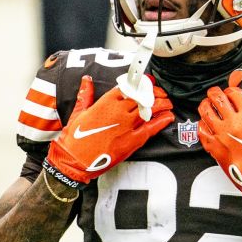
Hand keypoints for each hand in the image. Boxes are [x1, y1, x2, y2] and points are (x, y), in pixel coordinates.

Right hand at [46, 75, 174, 186]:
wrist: (73, 162)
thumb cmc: (73, 139)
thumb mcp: (77, 112)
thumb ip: (85, 94)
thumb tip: (87, 79)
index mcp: (105, 102)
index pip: (129, 87)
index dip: (140, 83)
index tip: (147, 81)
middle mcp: (118, 112)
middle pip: (142, 97)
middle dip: (153, 93)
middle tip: (159, 92)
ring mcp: (126, 126)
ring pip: (149, 110)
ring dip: (161, 104)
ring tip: (167, 102)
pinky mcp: (131, 142)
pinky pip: (151, 129)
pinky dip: (161, 122)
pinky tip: (168, 117)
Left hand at [197, 69, 241, 204]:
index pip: (234, 93)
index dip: (232, 90)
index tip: (233, 93)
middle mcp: (232, 124)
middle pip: (217, 98)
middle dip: (216, 93)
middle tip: (217, 94)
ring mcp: (220, 135)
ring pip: (205, 111)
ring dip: (206, 105)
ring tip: (209, 105)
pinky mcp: (213, 147)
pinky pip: (201, 129)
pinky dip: (202, 123)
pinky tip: (207, 123)